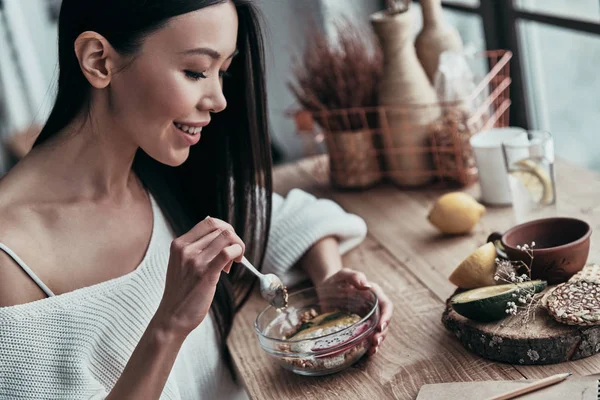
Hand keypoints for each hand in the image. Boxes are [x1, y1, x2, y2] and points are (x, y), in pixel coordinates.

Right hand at [154, 217, 244, 337]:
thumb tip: (221, 236)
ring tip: (232, 262)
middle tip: (233, 256)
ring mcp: (195, 261)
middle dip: (233, 239)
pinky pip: (227, 253)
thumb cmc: (181, 291)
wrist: (172, 317)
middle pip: (220, 228)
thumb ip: (196, 248)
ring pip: (227, 237)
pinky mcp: (205, 274)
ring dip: (237, 246)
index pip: (209, 221)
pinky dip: (237, 252)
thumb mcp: (181, 263)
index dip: (225, 228)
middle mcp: (185, 249)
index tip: (228, 242)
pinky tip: (235, 262)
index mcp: (179, 244)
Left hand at [319, 268, 392, 355]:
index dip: (386, 317)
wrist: (326, 287)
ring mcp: (366, 318)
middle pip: (384, 322)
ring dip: (377, 341)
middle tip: (375, 342)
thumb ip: (355, 276)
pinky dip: (367, 345)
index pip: (386, 306)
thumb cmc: (337, 279)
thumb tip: (366, 285)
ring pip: (377, 331)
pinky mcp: (358, 326)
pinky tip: (366, 352)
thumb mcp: (344, 274)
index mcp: (374, 294)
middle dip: (382, 333)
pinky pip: (366, 337)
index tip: (380, 326)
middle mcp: (373, 307)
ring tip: (372, 350)